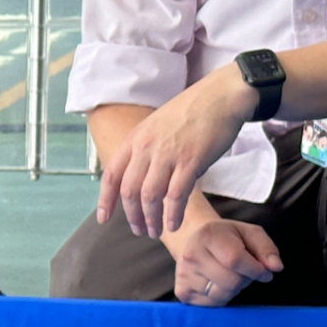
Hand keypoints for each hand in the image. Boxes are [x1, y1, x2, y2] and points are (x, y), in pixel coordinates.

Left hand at [98, 68, 258, 237]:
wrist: (223, 95)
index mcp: (135, 139)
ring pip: (150, 196)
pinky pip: (176, 195)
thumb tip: (139, 177)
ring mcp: (168, 154)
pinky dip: (173, 213)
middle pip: (129, 191)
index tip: (103, 219)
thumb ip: (145, 150)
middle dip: (132, 216)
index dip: (105, 200)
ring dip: (151, 219)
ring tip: (156, 232)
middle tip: (139, 230)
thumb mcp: (156, 126)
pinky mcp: (191, 160)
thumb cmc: (192, 113)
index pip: (111, 175)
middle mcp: (146, 147)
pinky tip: (173, 224)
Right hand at [172, 218, 282, 305]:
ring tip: (230, 275)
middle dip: (246, 280)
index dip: (256, 270)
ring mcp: (184, 275)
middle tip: (245, 272)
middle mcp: (191, 255)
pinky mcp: (182, 292)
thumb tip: (275, 268)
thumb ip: (266, 248)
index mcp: (208, 235)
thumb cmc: (228, 238)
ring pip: (223, 295)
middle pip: (231, 281)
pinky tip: (218, 283)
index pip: (235, 260)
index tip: (266, 272)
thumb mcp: (250, 233)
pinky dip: (223, 297)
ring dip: (235, 289)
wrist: (193, 240)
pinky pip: (214, 303)